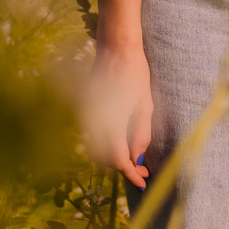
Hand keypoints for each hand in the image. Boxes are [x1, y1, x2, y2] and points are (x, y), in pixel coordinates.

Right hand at [82, 42, 152, 187]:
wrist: (115, 47)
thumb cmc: (134, 72)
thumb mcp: (144, 105)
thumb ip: (141, 134)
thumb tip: (137, 158)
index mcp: (111, 122)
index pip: (119, 160)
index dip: (131, 175)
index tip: (143, 182)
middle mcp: (94, 121)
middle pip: (104, 158)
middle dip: (123, 167)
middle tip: (143, 170)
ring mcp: (86, 115)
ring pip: (95, 148)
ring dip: (113, 157)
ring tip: (135, 158)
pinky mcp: (83, 109)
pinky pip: (92, 135)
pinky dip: (105, 144)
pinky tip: (122, 141)